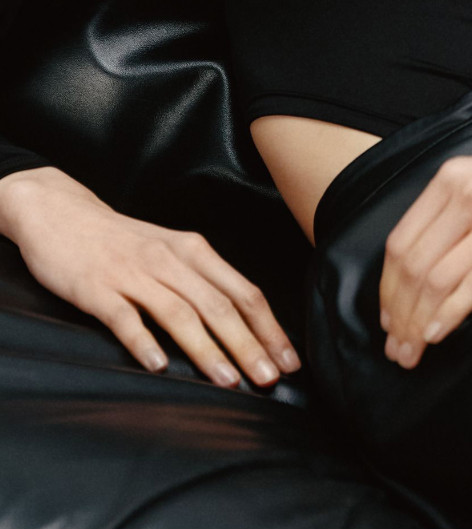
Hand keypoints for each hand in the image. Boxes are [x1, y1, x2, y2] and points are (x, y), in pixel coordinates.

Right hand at [4, 166, 300, 387]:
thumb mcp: (170, 251)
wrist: (60, 212)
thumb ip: (200, 282)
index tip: (289, 359)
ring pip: (179, 313)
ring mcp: (134, 274)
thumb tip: (241, 325)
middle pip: (218, 305)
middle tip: (269, 377)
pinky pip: (124, 317)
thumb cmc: (122, 240)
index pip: (243, 291)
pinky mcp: (97, 288)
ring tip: (228, 380)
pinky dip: (143, 341)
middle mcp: (170, 260)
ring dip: (207, 349)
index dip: (269, 327)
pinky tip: (158, 365)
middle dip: (248, 344)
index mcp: (193, 251)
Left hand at [378, 112, 471, 369]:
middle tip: (395, 347)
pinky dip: (451, 314)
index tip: (386, 317)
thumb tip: (417, 269)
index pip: (400, 242)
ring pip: (438, 280)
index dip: (387, 288)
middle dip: (398, 314)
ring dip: (418, 323)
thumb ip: (450, 210)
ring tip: (413, 350)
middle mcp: (467, 193)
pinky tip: (439, 333)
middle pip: (413, 265)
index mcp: (451, 177)